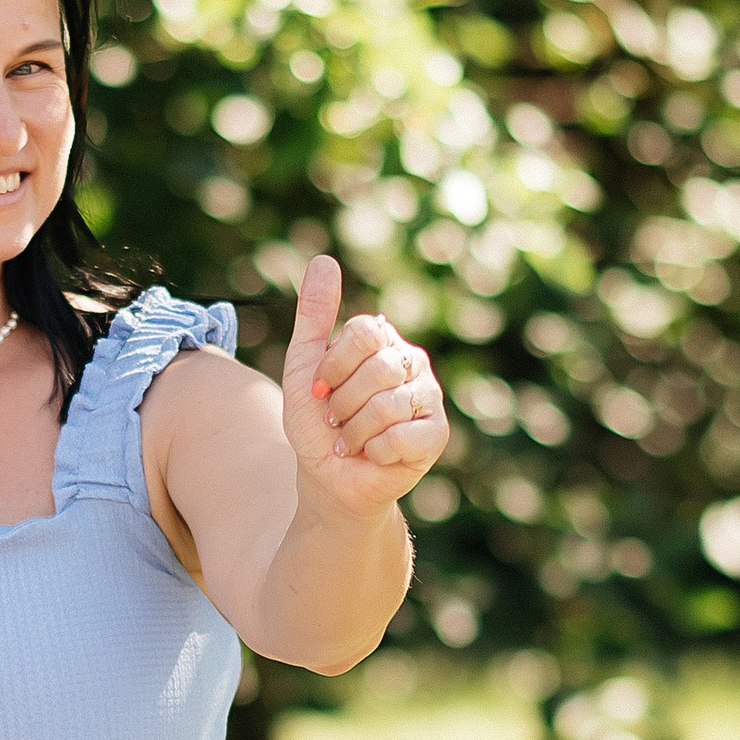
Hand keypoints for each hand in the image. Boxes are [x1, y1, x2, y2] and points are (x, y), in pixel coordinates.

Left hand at [280, 251, 447, 515]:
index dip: (333, 366)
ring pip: (388, 405)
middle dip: (343, 403)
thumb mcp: (304, 366)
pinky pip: (402, 435)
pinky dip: (375, 451)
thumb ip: (314, 316)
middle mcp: (411, 363)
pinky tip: (373, 455)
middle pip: (377, 369)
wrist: (328, 478)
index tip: (320, 389)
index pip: (363, 332)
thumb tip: (324, 260)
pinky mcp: (435, 435)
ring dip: (355, 431)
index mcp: (382, 341)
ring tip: (351, 440)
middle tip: (337, 420)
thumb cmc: (317, 422)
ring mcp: (428, 398)